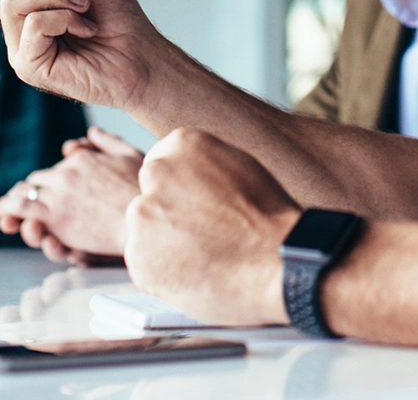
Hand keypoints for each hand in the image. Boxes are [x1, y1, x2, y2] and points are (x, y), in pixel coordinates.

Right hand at [0, 0, 172, 110]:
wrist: (142, 53)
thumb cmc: (117, 17)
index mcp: (27, 1)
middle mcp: (17, 24)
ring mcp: (20, 46)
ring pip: (12, 0)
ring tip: (84, 5)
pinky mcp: (28, 65)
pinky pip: (32, 24)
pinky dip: (64, 18)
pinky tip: (86, 28)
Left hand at [0, 128, 144, 261]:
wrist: (146, 220)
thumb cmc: (144, 192)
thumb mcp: (131, 156)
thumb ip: (109, 142)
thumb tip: (92, 131)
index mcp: (84, 159)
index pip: (59, 166)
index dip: (52, 178)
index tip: (50, 186)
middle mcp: (67, 172)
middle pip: (39, 178)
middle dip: (31, 189)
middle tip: (22, 198)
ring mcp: (59, 193)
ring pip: (26, 192)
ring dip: (13, 198)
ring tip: (4, 207)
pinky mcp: (54, 215)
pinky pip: (21, 208)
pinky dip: (6, 209)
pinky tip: (0, 212)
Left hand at [122, 129, 298, 326]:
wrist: (279, 262)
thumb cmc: (270, 220)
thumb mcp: (239, 167)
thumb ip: (203, 167)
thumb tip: (188, 179)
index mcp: (181, 144)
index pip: (163, 165)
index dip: (182, 192)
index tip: (198, 207)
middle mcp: (156, 173)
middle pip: (150, 196)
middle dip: (168, 215)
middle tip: (201, 235)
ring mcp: (143, 215)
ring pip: (145, 231)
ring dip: (164, 245)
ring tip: (204, 256)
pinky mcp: (138, 257)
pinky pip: (144, 264)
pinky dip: (162, 273)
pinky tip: (194, 273)